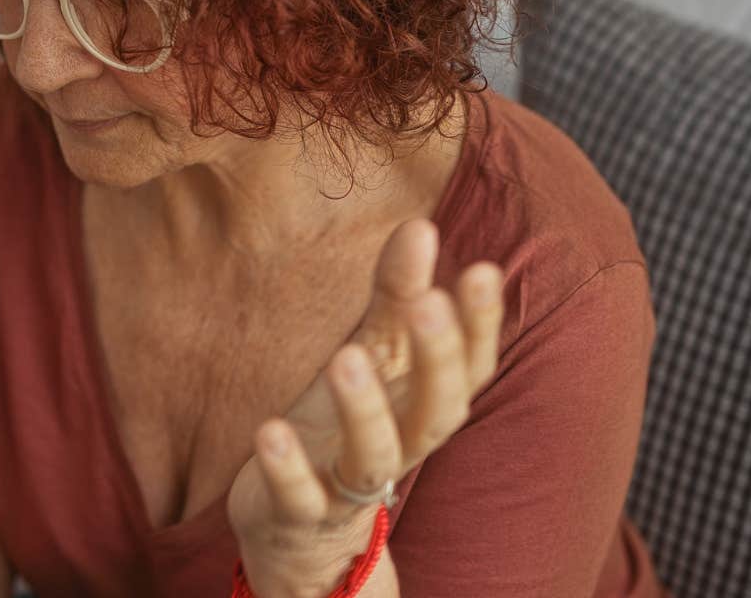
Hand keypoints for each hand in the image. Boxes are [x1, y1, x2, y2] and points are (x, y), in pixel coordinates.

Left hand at [227, 220, 503, 597]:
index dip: (480, 324)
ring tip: (345, 357)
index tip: (480, 268)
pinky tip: (269, 430)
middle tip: (427, 302)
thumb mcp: (371, 352)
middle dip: (437, 359)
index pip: (470, 366)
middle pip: (438, 411)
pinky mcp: (302, 514)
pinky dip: (287, 470)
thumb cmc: (344, 421)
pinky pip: (300, 498)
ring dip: (364, 409)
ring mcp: (351, 486)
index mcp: (422, 404)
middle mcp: (401, 446)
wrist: (301, 526)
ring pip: (375, 456)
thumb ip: (396, 293)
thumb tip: (421, 224)